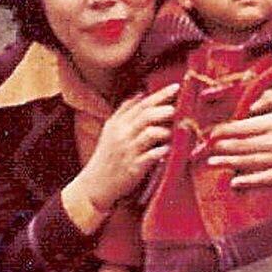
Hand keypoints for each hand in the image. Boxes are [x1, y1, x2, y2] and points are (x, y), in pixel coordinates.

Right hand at [75, 83, 178, 211]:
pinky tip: (167, 149)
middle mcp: (123, 135)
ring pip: (148, 134)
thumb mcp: (111, 129)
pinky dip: (159, 152)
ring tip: (172, 131)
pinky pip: (149, 157)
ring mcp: (129, 151)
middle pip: (145, 116)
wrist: (95, 184)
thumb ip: (125, 110)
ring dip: (163, 131)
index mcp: (119, 123)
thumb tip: (142, 93)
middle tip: (176, 108)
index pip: (141, 104)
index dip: (160, 95)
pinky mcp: (134, 168)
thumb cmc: (107, 155)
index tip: (176, 87)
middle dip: (162, 110)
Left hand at [208, 89, 271, 187]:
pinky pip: (265, 179)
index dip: (223, 131)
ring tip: (212, 163)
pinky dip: (249, 181)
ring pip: (249, 162)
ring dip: (228, 163)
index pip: (241, 127)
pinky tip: (234, 182)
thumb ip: (265, 97)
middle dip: (221, 148)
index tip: (210, 133)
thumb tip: (245, 109)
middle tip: (204, 150)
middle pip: (241, 146)